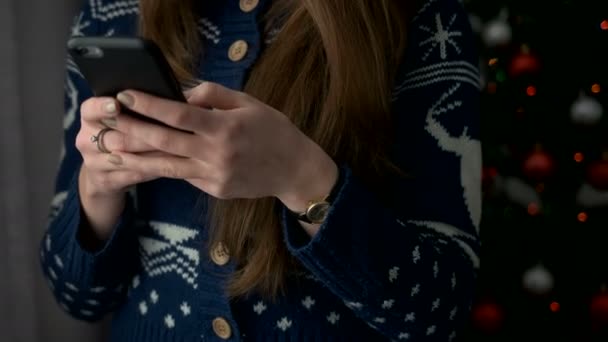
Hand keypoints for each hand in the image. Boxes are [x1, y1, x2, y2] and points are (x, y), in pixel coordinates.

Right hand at [76, 97, 162, 196]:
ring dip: (153, 152)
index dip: (103, 106)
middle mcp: (86, 140)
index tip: (118, 103)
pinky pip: (133, 175)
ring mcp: (93, 163)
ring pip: (126, 158)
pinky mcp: (105, 181)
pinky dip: (153, 168)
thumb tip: (166, 97)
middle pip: (116, 137)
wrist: (104, 173)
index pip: (90, 109)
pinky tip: (171, 163)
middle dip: (145, 134)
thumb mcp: (120, 119)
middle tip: (171, 129)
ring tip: (176, 147)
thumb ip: (134, 108)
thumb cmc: (121, 135)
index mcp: (89, 118)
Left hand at [105, 82, 337, 211]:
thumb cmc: (274, 131)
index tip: (126, 95)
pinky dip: (165, 167)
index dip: (149, 105)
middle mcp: (216, 154)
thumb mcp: (249, 103)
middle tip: (107, 122)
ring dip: (137, 157)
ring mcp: (214, 176)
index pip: (179, 114)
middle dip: (132, 130)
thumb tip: (182, 95)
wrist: (294, 171)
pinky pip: (185, 176)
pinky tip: (145, 161)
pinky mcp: (215, 190)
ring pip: (167, 166)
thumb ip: (214, 95)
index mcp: (225, 128)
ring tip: (112, 149)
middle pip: (165, 142)